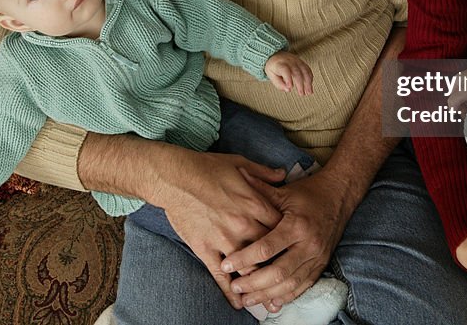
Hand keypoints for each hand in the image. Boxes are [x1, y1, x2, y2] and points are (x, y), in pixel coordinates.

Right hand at [158, 151, 287, 308]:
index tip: (292, 246)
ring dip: (259, 284)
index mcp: (255, 204)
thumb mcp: (240, 163)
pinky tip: (238, 303)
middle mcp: (243, 225)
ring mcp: (224, 240)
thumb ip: (264, 173)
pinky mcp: (205, 249)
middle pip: (269, 252)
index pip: (281, 228)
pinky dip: (230, 291)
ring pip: (249, 269)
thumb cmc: (206, 168)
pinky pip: (221, 275)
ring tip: (268, 298)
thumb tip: (282, 174)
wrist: (174, 177)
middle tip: (287, 278)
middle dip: (279, 265)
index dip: (288, 238)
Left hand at [220, 168, 350, 312]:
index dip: (245, 258)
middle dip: (253, 283)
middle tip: (235, 287)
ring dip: (267, 295)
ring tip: (247, 300)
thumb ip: (259, 189)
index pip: (266, 248)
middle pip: (278, 272)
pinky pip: (303, 287)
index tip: (226, 264)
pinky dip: (286, 297)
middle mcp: (308, 245)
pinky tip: (271, 303)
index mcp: (296, 225)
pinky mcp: (321, 265)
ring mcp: (317, 258)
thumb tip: (237, 176)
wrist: (340, 196)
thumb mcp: (284, 191)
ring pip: (290, 284)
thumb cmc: (309, 193)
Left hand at [265, 51, 313, 95]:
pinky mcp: (302, 62)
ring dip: (308, 82)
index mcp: (280, 64)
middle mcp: (289, 61)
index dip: (288, 79)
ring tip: (309, 92)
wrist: (276, 55)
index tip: (290, 87)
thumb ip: (279, 84)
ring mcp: (297, 61)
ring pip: (305, 71)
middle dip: (300, 84)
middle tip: (301, 94)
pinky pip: (308, 69)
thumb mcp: (271, 75)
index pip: (285, 70)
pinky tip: (310, 85)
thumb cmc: (274, 67)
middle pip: (297, 72)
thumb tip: (288, 89)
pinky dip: (310, 78)